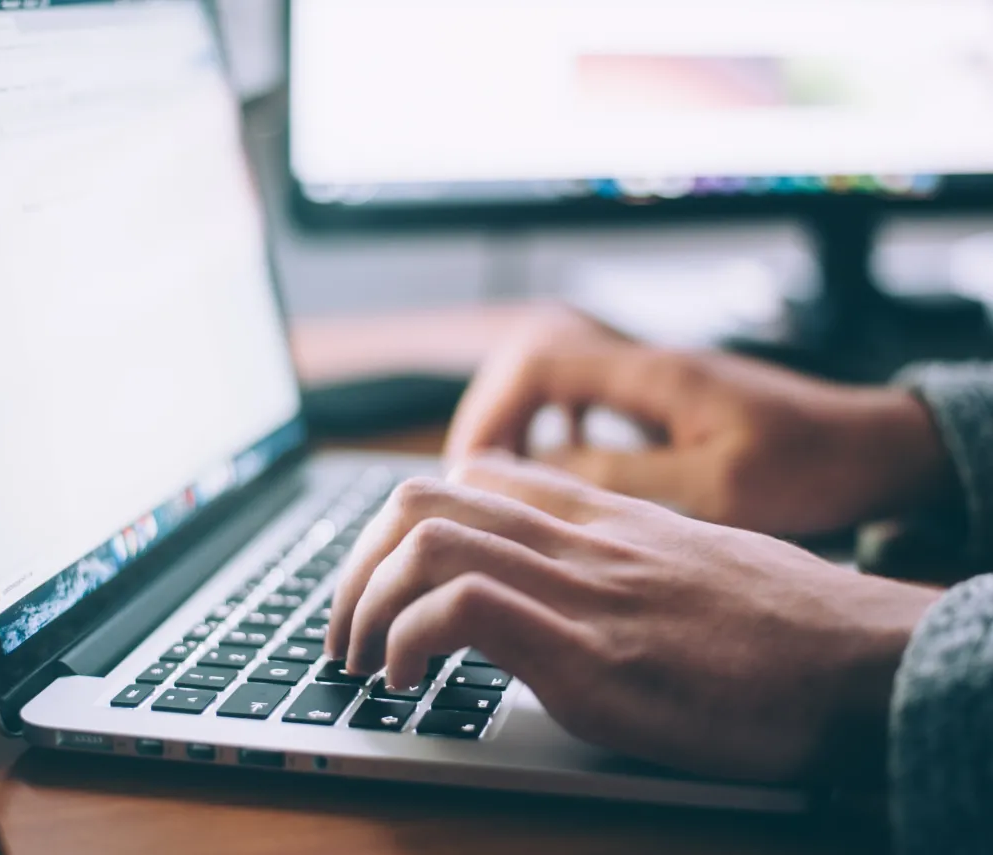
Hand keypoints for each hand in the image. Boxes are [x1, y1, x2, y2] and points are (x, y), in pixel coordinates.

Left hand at [327, 455, 940, 782]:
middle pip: (422, 498)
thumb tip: (561, 582)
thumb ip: (615, 557)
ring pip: (425, 539)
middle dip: (356, 563)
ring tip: (360, 659)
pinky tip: (406, 681)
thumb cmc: (781, 625)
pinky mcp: (589, 653)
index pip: (470, 477)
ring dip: (363, 602)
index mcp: (597, 518)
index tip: (383, 578)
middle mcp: (577, 538)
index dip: (402, 524)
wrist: (860, 660)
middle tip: (344, 627)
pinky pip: (461, 608)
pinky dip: (407, 639)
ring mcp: (579, 589)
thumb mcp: (687, 562)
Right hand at [445, 306, 953, 536]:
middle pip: (532, 357)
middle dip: (491, 413)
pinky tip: (556, 463)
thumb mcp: (716, 488)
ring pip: (554, 374)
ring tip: (500, 473)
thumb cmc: (810, 466)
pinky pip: (584, 395)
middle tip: (473, 475)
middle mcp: (646, 363)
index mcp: (654, 374)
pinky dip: (554, 423)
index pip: (539, 361)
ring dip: (518, 417)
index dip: (491, 411)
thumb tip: (541, 472)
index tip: (473, 468)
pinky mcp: (664, 398)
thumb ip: (624, 476)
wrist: (873, 447)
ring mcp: (654, 377)